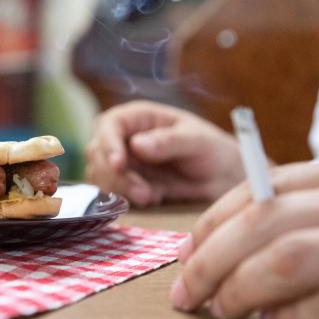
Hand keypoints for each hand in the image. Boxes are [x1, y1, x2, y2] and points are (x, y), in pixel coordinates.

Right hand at [85, 100, 243, 206]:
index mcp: (137, 117)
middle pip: (97, 153)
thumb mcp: (197, 141)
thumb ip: (168, 141)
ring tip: (152, 197)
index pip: (110, 125)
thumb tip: (137, 145)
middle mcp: (122, 138)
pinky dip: (124, 200)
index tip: (117, 164)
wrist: (221, 180)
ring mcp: (120, 164)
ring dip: (120, 190)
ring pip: (100, 176)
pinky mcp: (122, 186)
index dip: (108, 143)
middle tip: (143, 193)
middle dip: (115, 175)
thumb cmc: (211, 150)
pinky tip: (152, 200)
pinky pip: (110, 194)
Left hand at [171, 161, 318, 318]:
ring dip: (239, 290)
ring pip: (285, 260)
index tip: (185, 252)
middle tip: (184, 293)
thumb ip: (290, 219)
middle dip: (210, 261)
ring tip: (220, 309)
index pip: (262, 187)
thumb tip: (202, 251)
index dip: (213, 220)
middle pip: (262, 220)